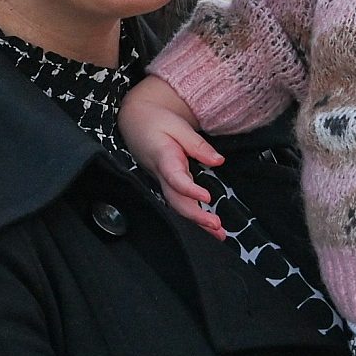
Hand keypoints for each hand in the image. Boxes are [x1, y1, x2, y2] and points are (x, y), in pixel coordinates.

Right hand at [117, 77, 223, 233]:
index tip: (207, 198)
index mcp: (163, 158)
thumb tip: (218, 161)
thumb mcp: (179, 126)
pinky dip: (194, 216)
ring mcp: (163, 182)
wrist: (136, 121)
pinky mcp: (167, 184)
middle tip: (217, 226)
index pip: (175, 179)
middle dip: (196, 216)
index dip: (190, 190)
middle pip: (176, 201)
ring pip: (177, 206)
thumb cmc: (157, 121)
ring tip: (219, 234)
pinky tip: (209, 226)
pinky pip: (179, 203)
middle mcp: (162, 175)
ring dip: (197, 222)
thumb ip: (198, 145)